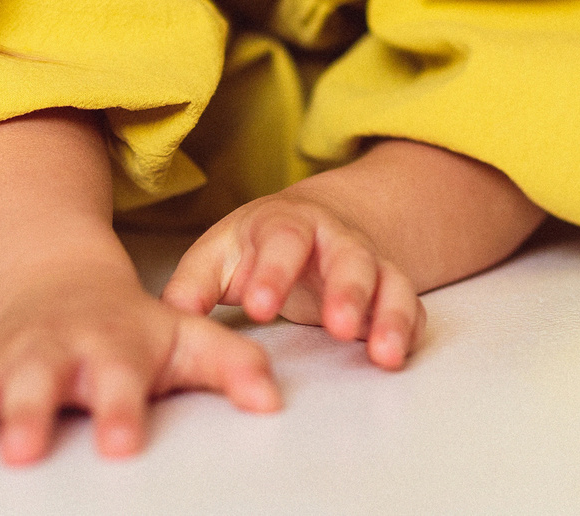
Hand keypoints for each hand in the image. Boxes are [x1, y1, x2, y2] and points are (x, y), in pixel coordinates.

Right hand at [0, 255, 279, 464]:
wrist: (65, 281)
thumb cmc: (134, 325)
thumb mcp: (187, 337)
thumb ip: (232, 365)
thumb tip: (271, 401)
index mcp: (111, 345)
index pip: (120, 380)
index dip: (122, 411)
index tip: (121, 445)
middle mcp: (55, 351)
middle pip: (40, 384)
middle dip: (28, 415)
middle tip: (20, 452)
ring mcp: (7, 357)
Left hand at [162, 185, 424, 370]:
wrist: (318, 223)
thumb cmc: (258, 246)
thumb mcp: (220, 254)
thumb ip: (194, 284)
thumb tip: (169, 317)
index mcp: (288, 224)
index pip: (285, 240)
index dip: (274, 271)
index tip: (259, 308)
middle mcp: (336, 240)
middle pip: (350, 257)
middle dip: (347, 290)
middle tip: (337, 326)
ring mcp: (369, 264)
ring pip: (389, 282)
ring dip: (388, 315)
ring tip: (383, 354)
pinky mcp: (389, 292)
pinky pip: (410, 307)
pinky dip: (409, 329)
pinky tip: (398, 356)